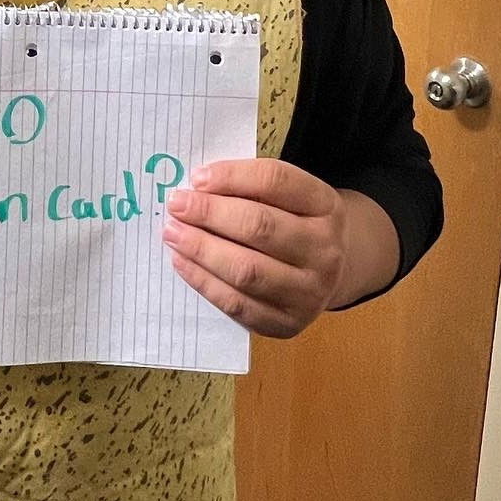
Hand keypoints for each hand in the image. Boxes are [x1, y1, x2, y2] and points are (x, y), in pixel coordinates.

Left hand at [162, 158, 347, 338]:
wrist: (327, 273)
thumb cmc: (293, 224)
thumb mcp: (287, 197)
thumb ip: (249, 187)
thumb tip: (196, 187)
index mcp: (326, 206)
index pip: (276, 182)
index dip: (232, 176)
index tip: (196, 178)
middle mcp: (325, 250)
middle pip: (260, 226)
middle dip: (209, 213)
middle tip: (176, 205)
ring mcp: (310, 292)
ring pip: (246, 269)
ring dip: (201, 249)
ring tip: (173, 233)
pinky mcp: (287, 324)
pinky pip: (237, 303)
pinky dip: (203, 281)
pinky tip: (182, 261)